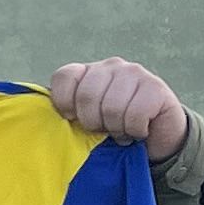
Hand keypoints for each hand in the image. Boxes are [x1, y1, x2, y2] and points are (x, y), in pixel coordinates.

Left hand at [47, 58, 187, 159]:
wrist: (158, 138)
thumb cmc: (115, 129)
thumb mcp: (87, 121)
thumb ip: (68, 114)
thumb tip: (45, 120)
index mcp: (89, 72)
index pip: (64, 77)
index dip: (64, 103)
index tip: (73, 119)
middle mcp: (111, 66)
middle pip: (86, 95)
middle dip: (93, 122)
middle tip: (105, 129)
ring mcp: (134, 73)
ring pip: (112, 107)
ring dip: (117, 128)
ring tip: (123, 130)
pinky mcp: (156, 86)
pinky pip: (134, 115)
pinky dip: (135, 130)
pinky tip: (139, 130)